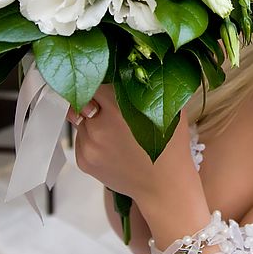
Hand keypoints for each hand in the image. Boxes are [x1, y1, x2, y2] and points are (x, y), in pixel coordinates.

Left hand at [66, 85, 198, 204]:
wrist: (165, 187)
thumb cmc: (171, 148)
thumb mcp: (169, 109)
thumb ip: (150, 87)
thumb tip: (136, 67)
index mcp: (118, 105)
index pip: (93, 78)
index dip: (98, 76)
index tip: (105, 79)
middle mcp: (98, 123)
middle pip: (82, 97)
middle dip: (93, 98)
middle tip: (108, 103)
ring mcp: (88, 143)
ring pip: (80, 118)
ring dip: (92, 118)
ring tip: (115, 129)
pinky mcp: (83, 159)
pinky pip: (81, 138)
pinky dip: (92, 137)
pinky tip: (113, 145)